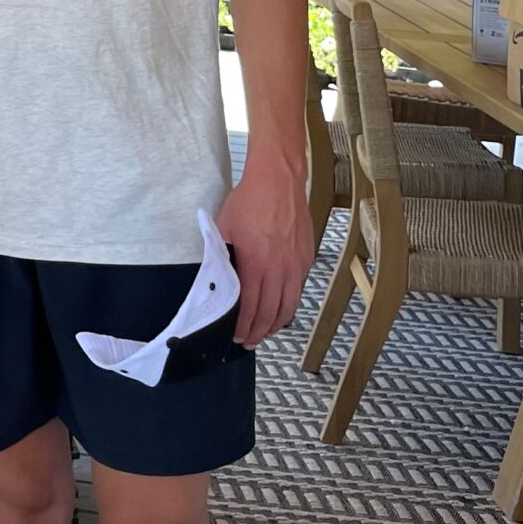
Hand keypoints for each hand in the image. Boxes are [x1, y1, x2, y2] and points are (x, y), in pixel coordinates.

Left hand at [215, 160, 310, 346]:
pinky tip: (280, 309)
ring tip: (265, 333)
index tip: (237, 336)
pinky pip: (298, 290)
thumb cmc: (248, 202)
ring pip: (289, 305)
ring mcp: (296, 265)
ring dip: (277, 324)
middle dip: (259, 332)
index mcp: (256, 263)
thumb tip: (216, 278)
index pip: (250, 306)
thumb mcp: (224, 228)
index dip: (244, 326)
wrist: (278, 181)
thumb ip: (221, 255)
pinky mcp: (305, 258)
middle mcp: (279, 269)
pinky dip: (289, 305)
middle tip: (249, 342)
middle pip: (271, 312)